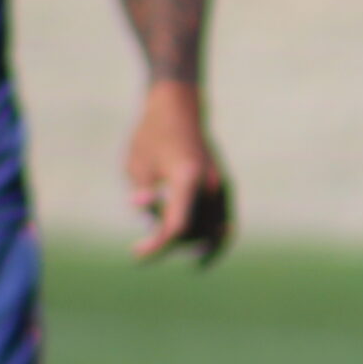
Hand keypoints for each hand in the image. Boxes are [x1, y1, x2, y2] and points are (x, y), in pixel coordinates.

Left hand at [126, 81, 229, 264]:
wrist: (178, 108)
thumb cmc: (152, 135)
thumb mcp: (137, 166)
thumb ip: (145, 198)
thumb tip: (150, 221)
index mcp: (188, 177)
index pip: (177, 225)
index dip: (157, 245)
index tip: (136, 253)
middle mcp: (211, 183)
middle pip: (195, 231)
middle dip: (169, 243)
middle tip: (143, 245)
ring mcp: (221, 184)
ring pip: (212, 230)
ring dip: (190, 242)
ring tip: (165, 243)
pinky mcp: (224, 185)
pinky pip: (225, 221)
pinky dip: (216, 239)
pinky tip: (202, 255)